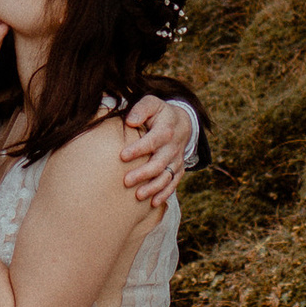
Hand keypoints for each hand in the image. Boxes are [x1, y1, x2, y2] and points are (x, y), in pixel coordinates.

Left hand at [117, 95, 193, 213]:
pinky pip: (173, 183)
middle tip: (126, 181)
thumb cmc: (160, 113)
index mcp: (166, 130)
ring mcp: (176, 160)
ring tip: (138, 195)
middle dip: (143, 173)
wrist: (183, 123)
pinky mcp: (178, 169)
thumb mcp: (152, 103)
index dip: (138, 149)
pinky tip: (153, 202)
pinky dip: (164, 194)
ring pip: (166, 177)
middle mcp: (173, 147)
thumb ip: (141, 109)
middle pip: (159, 163)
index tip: (122, 156)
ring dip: (153, 187)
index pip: (152, 141)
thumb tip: (130, 121)